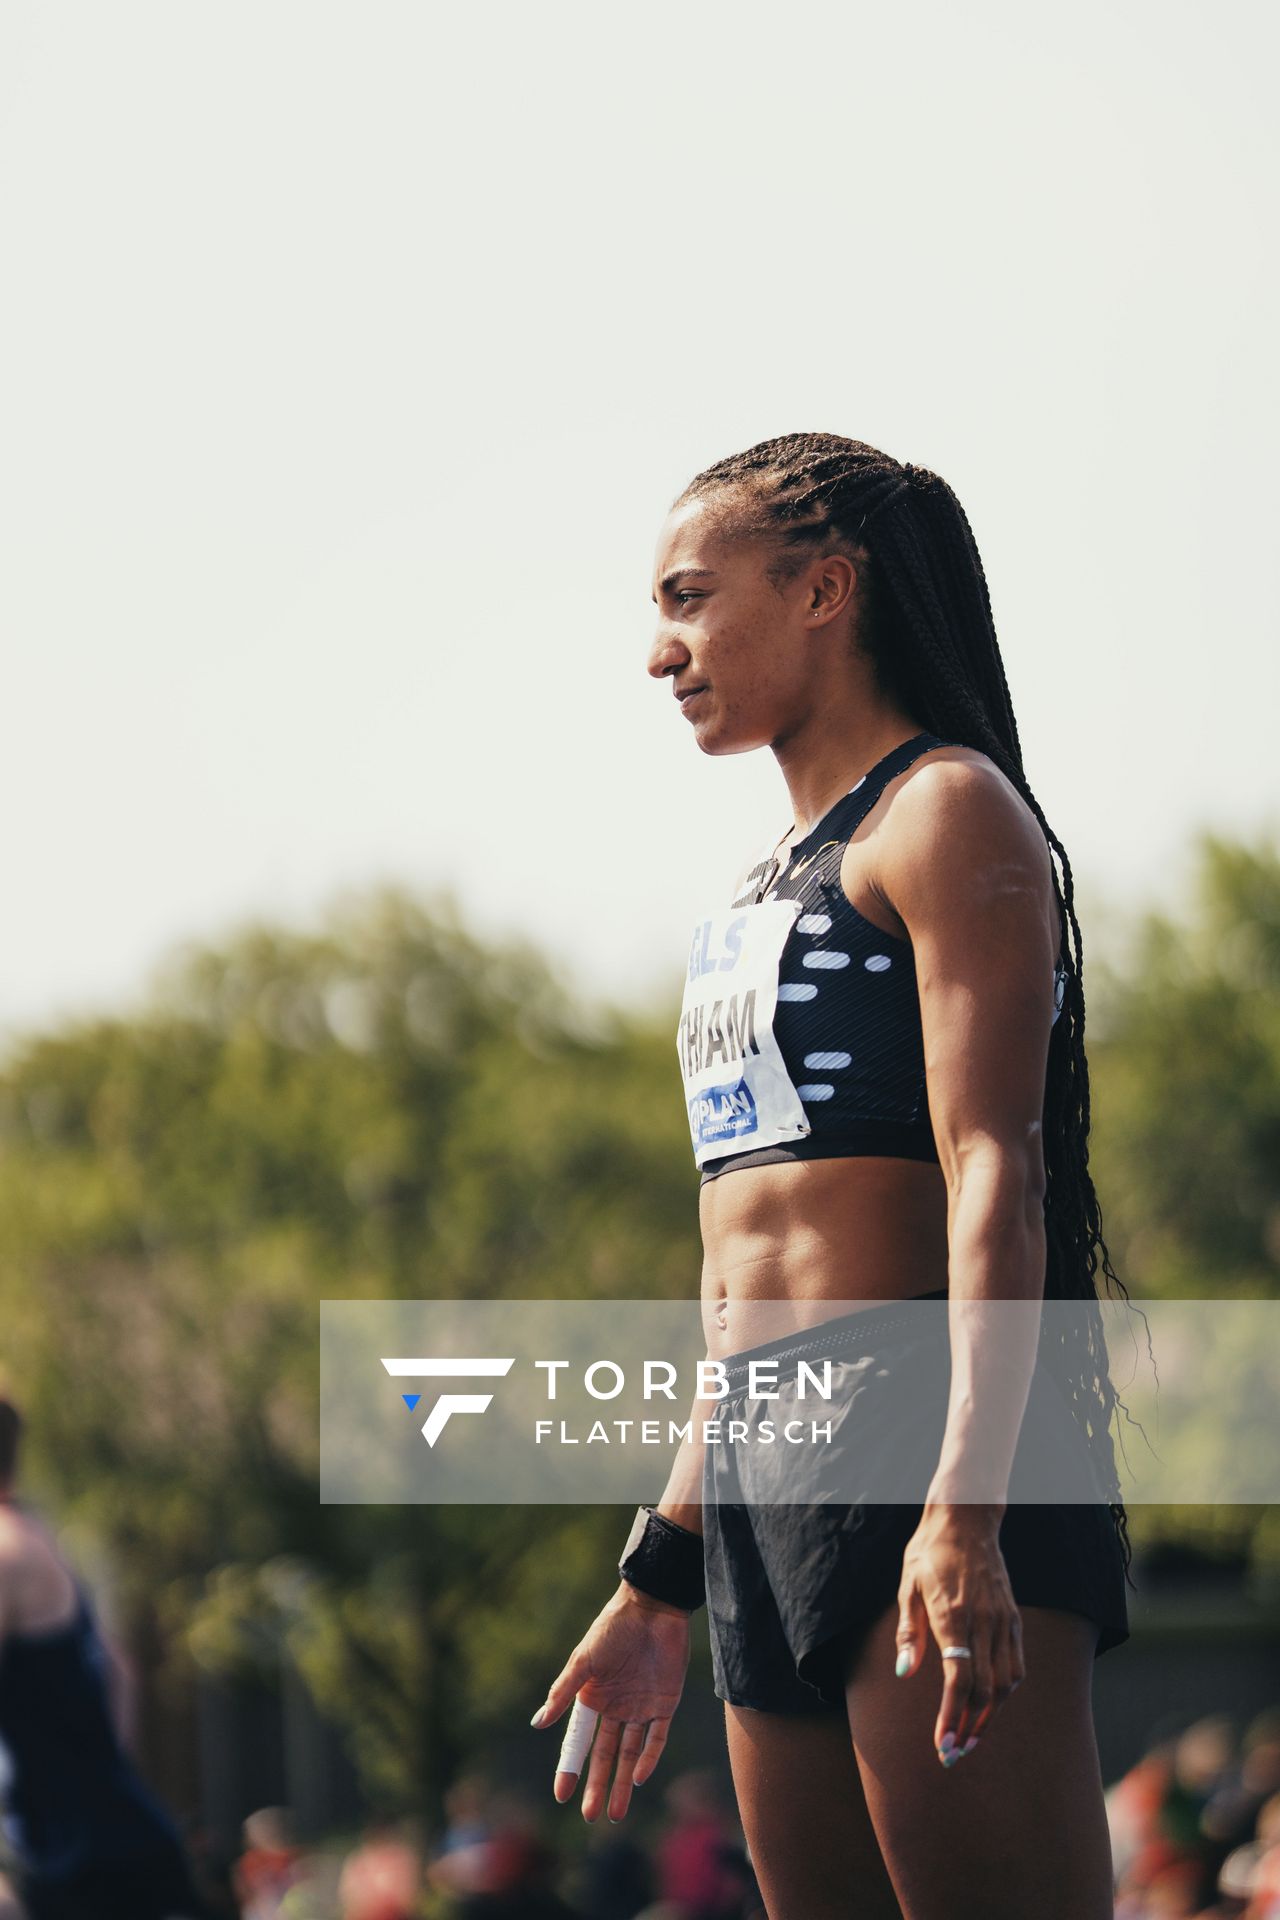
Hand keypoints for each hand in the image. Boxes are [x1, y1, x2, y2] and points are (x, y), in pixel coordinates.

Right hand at [530, 1581, 690, 1821]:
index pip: (579, 1742)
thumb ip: (564, 1692)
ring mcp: (640, 1708)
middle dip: (596, 1785)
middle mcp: (615, 1708)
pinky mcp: (665, 1704)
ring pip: (630, 1754)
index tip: (561, 1795)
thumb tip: (537, 1724)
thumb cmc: (613, 1628)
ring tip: (614, 1814)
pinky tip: (638, 1778)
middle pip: (604, 1755)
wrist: (652, 1607)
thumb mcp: (584, 1659)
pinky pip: (657, 1738)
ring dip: (622, 1783)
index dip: (570, 1768)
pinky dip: (648, 1758)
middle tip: (590, 1817)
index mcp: (592, 1698)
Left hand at [893, 1505, 1023, 1766]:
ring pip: (1006, 1684)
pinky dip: (1005, 1693)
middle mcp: (984, 1621)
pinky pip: (1016, 1666)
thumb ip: (909, 1631)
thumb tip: (904, 1674)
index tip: (942, 1746)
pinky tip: (990, 1706)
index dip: (951, 1717)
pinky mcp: (1013, 1619)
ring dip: (989, 1717)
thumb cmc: (929, 1553)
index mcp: (953, 1614)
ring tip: (970, 1739)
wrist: (966, 1520)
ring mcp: (1003, 1620)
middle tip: (953, 1755)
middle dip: (969, 1728)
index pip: (958, 1679)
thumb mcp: (907, 1585)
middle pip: (985, 1690)